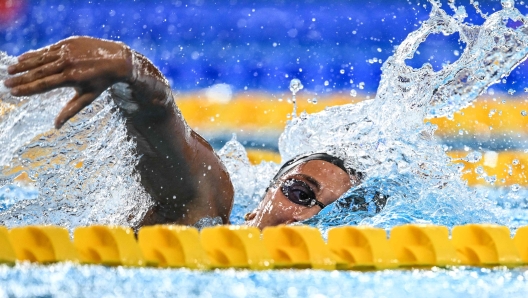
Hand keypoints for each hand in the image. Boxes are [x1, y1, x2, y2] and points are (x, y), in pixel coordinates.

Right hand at [4, 36, 132, 128]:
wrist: (118, 59)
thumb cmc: (102, 82)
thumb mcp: (88, 97)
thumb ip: (70, 110)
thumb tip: (56, 126)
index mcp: (71, 78)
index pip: (43, 85)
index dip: (27, 89)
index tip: (13, 93)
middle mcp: (67, 63)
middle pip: (38, 72)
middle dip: (21, 78)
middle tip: (6, 83)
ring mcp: (67, 51)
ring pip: (40, 59)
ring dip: (23, 64)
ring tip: (10, 70)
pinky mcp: (68, 42)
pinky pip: (47, 49)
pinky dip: (34, 54)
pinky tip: (23, 58)